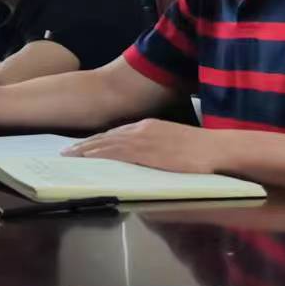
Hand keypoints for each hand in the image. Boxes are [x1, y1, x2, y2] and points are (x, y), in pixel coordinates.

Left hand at [63, 120, 221, 172]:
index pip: (116, 133)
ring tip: (69, 155)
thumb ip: (155, 150)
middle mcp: (141, 129)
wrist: (218, 149)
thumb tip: (147, 160)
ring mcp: (142, 138)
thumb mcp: (172, 144)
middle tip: (66, 152)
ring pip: (106, 143)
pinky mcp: (145, 150)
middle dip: (85, 144)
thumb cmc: (201, 149)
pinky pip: (116, 152)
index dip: (98, 140)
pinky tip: (87, 158)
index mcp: (149, 126)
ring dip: (86, 149)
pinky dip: (99, 154)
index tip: (82, 146)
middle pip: (106, 136)